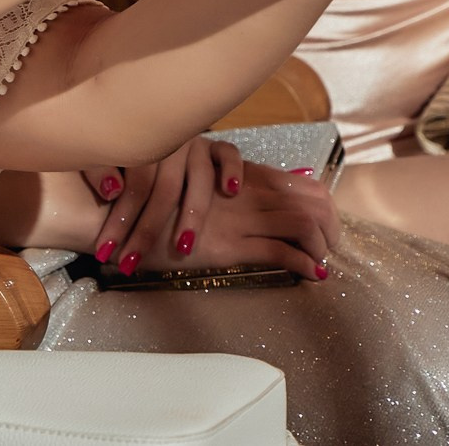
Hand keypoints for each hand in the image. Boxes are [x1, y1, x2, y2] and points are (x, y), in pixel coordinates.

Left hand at [82, 136, 241, 274]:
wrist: (136, 107)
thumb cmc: (111, 139)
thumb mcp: (92, 148)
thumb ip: (96, 167)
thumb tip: (112, 191)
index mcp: (137, 140)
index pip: (133, 186)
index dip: (119, 221)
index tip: (106, 252)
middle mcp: (168, 141)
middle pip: (164, 189)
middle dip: (147, 229)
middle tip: (135, 262)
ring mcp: (193, 142)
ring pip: (198, 178)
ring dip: (192, 214)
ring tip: (183, 246)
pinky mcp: (214, 144)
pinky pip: (228, 153)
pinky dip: (232, 169)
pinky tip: (230, 190)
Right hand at [143, 163, 339, 281]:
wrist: (117, 216)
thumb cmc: (148, 202)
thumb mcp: (189, 185)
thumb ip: (222, 183)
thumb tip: (253, 188)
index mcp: (238, 174)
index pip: (299, 183)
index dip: (322, 203)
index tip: (325, 223)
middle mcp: (243, 191)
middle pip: (310, 200)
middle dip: (331, 225)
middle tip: (331, 245)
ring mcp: (238, 217)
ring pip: (302, 223)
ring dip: (321, 245)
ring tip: (322, 261)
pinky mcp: (229, 245)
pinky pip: (281, 252)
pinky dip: (304, 264)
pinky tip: (312, 274)